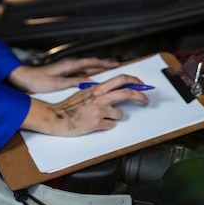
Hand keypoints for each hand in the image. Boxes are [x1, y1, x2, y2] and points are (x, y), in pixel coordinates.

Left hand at [8, 57, 119, 93]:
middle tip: (117, 68)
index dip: (104, 63)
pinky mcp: (64, 73)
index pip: (91, 62)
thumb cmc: (38, 80)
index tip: (116, 64)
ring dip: (97, 69)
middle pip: (91, 63)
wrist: (25, 78)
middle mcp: (70, 64)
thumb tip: (90, 82)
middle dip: (104, 65)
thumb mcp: (57, 83)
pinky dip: (89, 73)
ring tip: (108, 73)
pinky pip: (80, 72)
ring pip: (86, 67)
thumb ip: (74, 82)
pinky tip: (91, 79)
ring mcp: (67, 68)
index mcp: (69, 65)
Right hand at [21, 73, 149, 135]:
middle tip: (146, 100)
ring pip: (120, 114)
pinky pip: (111, 125)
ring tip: (103, 117)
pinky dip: (106, 125)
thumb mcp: (85, 92)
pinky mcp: (97, 123)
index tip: (141, 85)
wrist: (57, 117)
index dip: (134, 81)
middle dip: (140, 97)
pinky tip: (96, 124)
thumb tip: (114, 91)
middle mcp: (100, 97)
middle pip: (127, 93)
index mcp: (97, 88)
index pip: (120, 79)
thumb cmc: (69, 106)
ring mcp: (99, 110)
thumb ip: (99, 91)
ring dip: (115, 117)